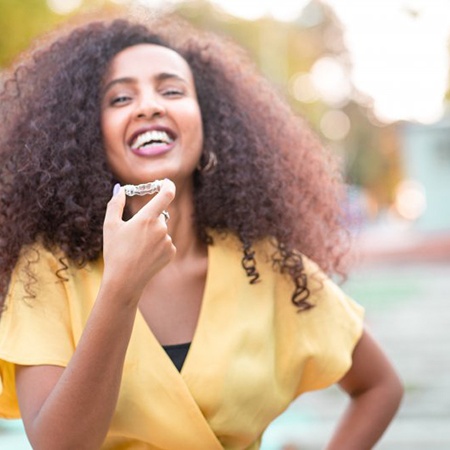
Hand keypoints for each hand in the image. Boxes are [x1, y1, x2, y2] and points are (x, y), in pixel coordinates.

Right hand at [102, 179, 175, 302]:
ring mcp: (168, 241)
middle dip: (148, 221)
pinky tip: (145, 256)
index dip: (168, 185)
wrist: (124, 280)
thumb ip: (115, 204)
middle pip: (158, 216)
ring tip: (137, 250)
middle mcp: (161, 228)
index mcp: (147, 218)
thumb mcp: (110, 225)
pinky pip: (166, 243)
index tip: (166, 182)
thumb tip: (119, 189)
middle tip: (134, 235)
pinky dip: (157, 246)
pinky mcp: (171, 252)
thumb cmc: (115, 251)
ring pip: (161, 231)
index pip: (166, 195)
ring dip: (152, 235)